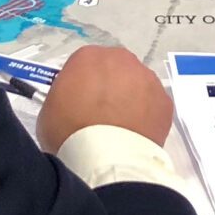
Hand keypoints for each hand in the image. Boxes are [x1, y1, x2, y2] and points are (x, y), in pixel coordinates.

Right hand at [36, 44, 174, 153]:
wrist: (106, 157)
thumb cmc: (69, 131)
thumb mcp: (50, 108)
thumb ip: (64, 95)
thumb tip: (75, 100)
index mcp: (88, 57)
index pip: (85, 64)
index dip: (82, 84)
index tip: (79, 103)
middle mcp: (121, 60)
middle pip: (115, 69)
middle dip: (110, 86)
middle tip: (101, 113)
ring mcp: (147, 79)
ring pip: (137, 85)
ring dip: (130, 99)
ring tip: (121, 126)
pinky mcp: (165, 101)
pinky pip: (152, 104)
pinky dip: (146, 115)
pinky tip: (136, 133)